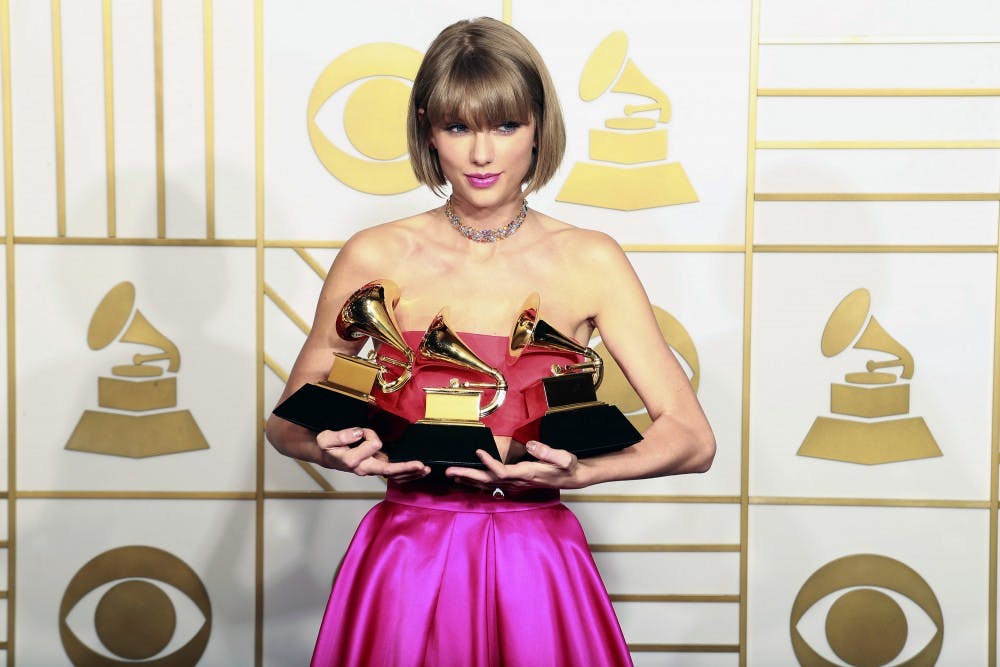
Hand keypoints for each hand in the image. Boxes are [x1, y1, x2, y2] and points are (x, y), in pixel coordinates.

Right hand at [316, 428, 429, 482]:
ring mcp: (372, 470)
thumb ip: (340, 436)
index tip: (360, 431)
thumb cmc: (329, 447)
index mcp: (353, 461)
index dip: (370, 434)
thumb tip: (358, 433)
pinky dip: (406, 474)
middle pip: (389, 470)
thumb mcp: (326, 439)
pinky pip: (393, 475)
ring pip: (394, 474)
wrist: (328, 456)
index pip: (373, 444)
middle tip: (420, 465)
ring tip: (425, 470)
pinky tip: (416, 473)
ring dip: (410, 472)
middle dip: (405, 467)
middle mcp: (364, 468)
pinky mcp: (376, 469)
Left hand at [445, 440, 583, 491]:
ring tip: (452, 475)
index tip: (477, 451)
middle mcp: (517, 481)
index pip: (502, 471)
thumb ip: (548, 452)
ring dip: (469, 480)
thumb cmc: (567, 466)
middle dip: (468, 475)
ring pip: (488, 484)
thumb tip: (531, 445)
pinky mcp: (515, 484)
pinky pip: (493, 485)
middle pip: (488, 480)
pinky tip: (468, 481)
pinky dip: (478, 483)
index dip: (489, 463)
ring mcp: (515, 485)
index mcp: (526, 473)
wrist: (571, 478)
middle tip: (449, 471)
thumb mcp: (563, 458)